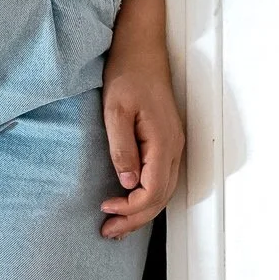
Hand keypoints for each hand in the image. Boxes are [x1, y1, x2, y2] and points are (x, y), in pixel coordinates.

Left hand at [100, 21, 183, 239]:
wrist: (140, 48)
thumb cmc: (127, 74)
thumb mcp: (115, 111)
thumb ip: (122, 148)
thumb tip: (129, 184)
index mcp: (163, 142)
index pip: (153, 191)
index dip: (130, 208)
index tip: (104, 209)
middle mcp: (174, 147)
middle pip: (162, 197)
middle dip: (135, 219)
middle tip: (107, 231)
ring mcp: (173, 144)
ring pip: (164, 190)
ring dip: (141, 211)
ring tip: (117, 225)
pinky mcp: (166, 140)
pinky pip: (161, 178)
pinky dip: (147, 196)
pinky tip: (130, 201)